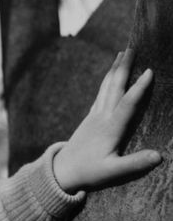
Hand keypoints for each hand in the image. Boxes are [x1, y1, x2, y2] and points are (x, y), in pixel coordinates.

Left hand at [52, 49, 161, 193]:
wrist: (61, 172)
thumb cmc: (88, 172)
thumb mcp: (112, 172)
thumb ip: (134, 164)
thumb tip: (159, 157)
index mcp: (110, 129)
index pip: (127, 104)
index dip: (139, 88)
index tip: (150, 70)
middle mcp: (101, 118)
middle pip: (114, 87)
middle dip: (124, 67)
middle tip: (133, 47)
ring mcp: (94, 116)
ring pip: (106, 87)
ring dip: (115, 69)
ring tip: (122, 53)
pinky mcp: (89, 118)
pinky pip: (100, 94)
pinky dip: (107, 81)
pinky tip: (110, 76)